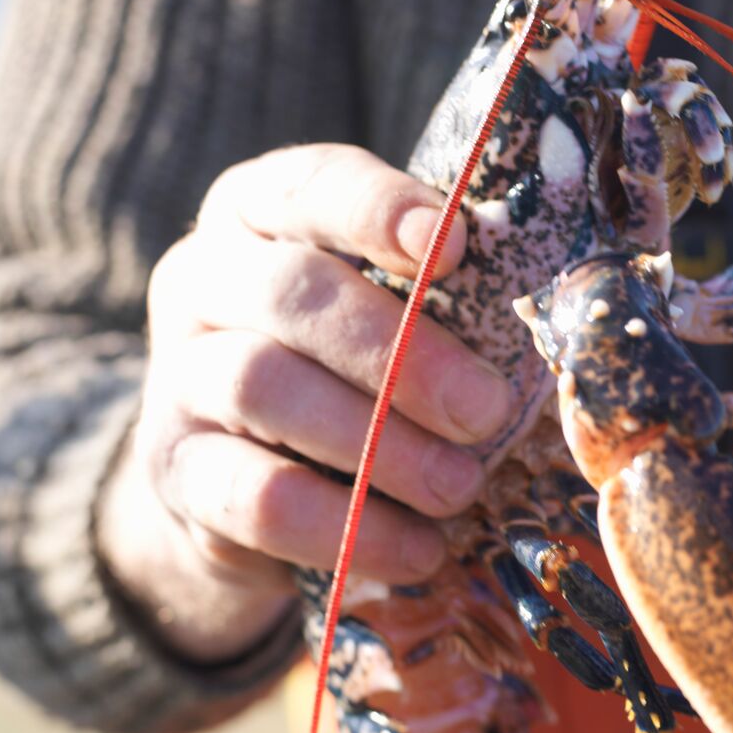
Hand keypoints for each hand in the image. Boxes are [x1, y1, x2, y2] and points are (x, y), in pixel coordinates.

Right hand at [98, 144, 513, 662]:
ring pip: (264, 387)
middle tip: (486, 411)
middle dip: (401, 354)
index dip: (377, 209)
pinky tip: (418, 547)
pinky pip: (256, 497)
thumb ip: (443, 294)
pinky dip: (348, 526)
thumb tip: (559, 317)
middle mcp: (202, 278)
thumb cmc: (345, 366)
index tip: (453, 244)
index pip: (310, 185)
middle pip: (293, 292)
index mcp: (259, 211)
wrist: (236, 477)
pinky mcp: (174, 471)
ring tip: (458, 487)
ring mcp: (176, 374)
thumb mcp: (383, 310)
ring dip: (377, 445)